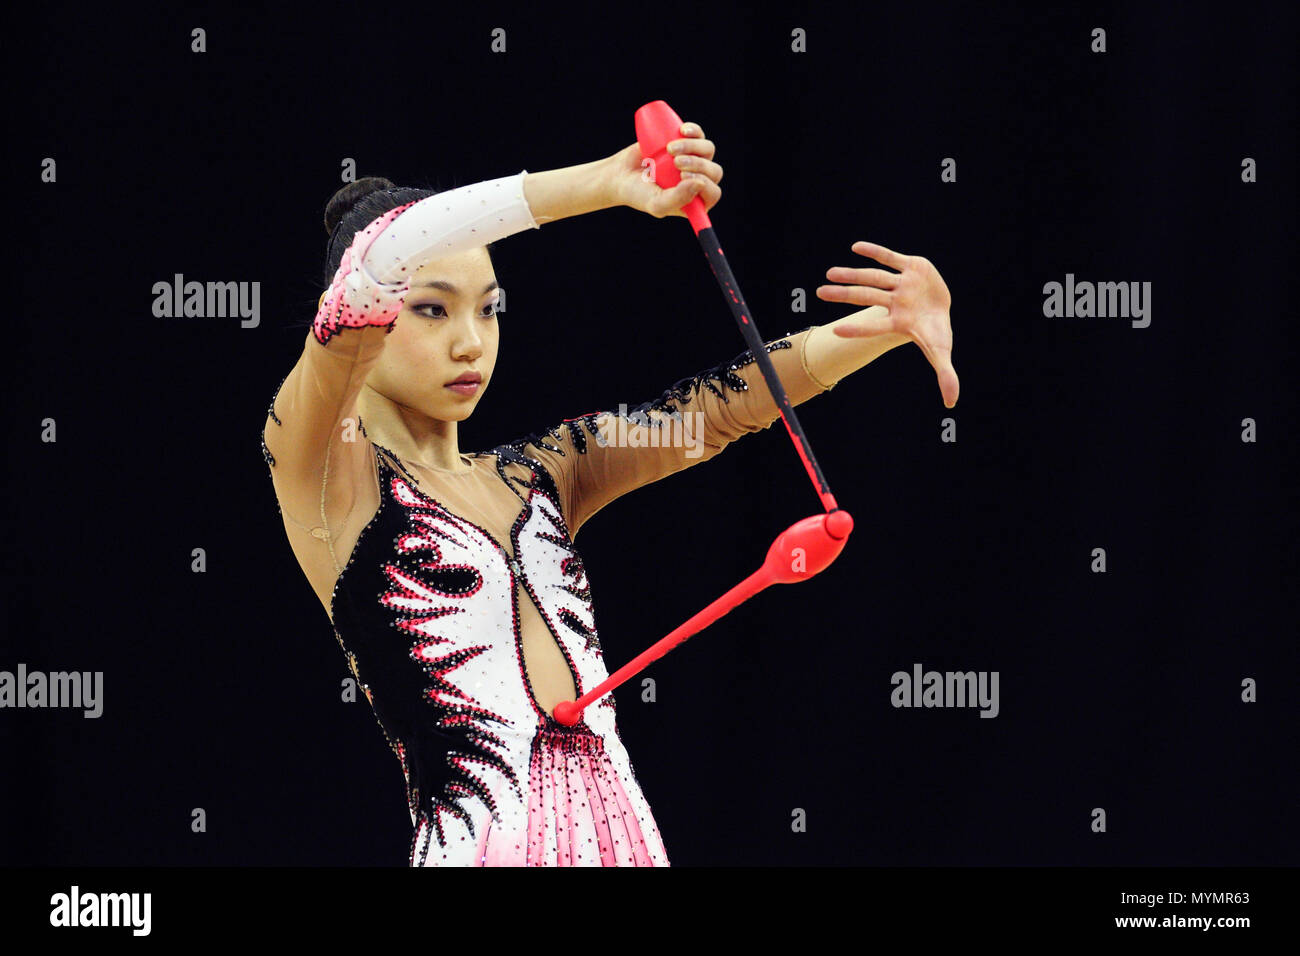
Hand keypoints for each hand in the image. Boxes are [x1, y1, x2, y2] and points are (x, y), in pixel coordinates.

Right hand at [606, 122, 723, 218]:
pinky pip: (699, 135)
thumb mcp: (657, 203)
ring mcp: (694, 160)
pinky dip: (694, 131)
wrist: (621, 174)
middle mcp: (698, 181)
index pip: (713, 193)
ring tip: (670, 148)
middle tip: (675, 162)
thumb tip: (700, 183)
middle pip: (714, 171)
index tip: (682, 176)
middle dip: (698, 165)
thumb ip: (678, 199)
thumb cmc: (639, 194)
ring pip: (708, 150)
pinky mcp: (685, 143)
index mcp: (696, 201)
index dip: (704, 183)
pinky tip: (683, 131)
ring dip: (693, 147)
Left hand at [816, 241, 959, 408]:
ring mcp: (900, 284)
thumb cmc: (934, 331)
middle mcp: (895, 302)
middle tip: (820, 292)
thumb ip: (945, 376)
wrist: (939, 305)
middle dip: (845, 295)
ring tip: (830, 273)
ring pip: (873, 278)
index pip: (875, 328)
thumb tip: (950, 405)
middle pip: (867, 298)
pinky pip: (889, 258)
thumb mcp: (940, 351)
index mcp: (899, 323)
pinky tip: (855, 248)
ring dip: (853, 274)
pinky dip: (875, 253)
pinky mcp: (909, 266)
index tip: (836, 332)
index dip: (858, 330)